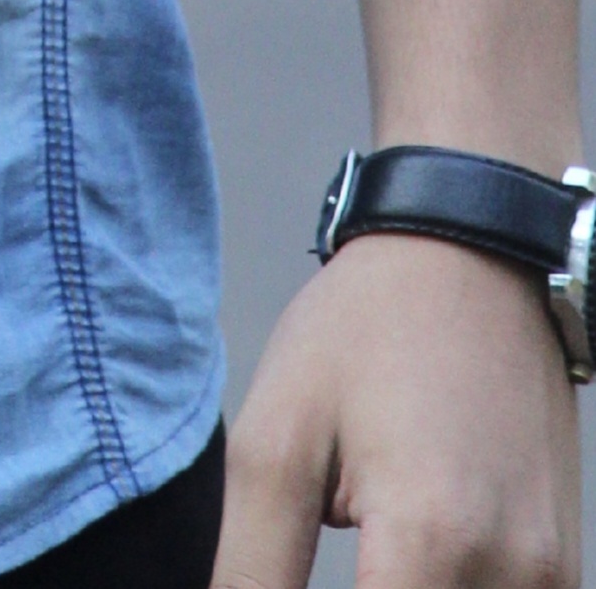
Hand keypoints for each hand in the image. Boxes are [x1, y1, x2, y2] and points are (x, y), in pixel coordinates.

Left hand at [218, 230, 578, 588]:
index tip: (276, 587)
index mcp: (431, 544)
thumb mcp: (277, 441)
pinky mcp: (563, 573)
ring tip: (357, 560)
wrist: (473, 257)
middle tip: (321, 563)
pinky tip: (390, 570)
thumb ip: (252, 571)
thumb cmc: (366, 331)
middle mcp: (512, 578)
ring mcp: (549, 581)